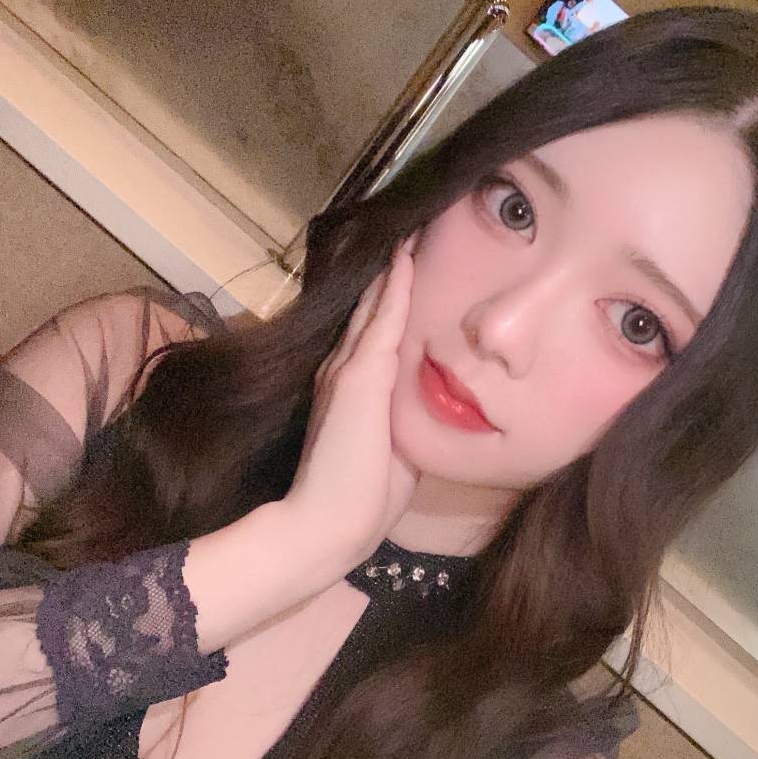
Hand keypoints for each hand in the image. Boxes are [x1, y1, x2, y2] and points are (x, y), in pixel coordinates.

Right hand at [283, 237, 419, 567]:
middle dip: (386, 278)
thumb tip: (427, 415)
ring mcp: (348, 370)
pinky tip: (407, 255)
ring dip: (392, 272)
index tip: (404, 271)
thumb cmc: (363, 500)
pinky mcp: (359, 375)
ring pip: (375, 308)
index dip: (386, 305)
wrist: (331, 526)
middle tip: (404, 235)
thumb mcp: (394, 454)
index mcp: (349, 392)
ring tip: (407, 232)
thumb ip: (406, 426)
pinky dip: (396, 286)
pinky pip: (384, 319)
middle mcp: (342, 371)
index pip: (370, 337)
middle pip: (369, 313)